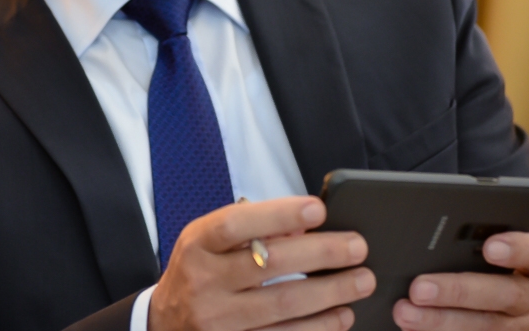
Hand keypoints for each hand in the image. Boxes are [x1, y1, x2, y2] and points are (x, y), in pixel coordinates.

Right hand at [149, 196, 375, 330]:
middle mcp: (204, 282)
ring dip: (330, 294)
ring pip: (283, 307)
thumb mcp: (209, 240)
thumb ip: (250, 229)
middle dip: (321, 254)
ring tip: (361, 281)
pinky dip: (318, 327)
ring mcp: (219, 320)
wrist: (167, 322)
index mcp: (197, 245)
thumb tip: (301, 227)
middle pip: (269, 266)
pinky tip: (341, 316)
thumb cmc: (198, 270)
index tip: (318, 209)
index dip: (279, 215)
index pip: (237, 225)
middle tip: (358, 246)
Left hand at [392, 231, 528, 329]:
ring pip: (488, 326)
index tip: (491, 247)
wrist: (483, 306)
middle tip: (418, 288)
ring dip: (442, 321)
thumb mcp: (474, 248)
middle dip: (459, 291)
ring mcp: (520, 327)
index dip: (522, 248)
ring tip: (404, 313)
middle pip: (507, 293)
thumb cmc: (471, 263)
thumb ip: (461, 237)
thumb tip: (419, 226)